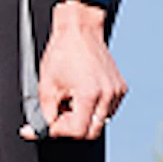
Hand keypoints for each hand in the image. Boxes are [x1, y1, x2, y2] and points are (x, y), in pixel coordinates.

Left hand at [25, 7, 125, 140]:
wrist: (80, 29)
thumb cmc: (63, 51)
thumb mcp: (47, 84)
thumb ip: (45, 111)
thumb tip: (41, 128)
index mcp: (89, 94)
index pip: (78, 131)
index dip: (59, 131)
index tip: (49, 127)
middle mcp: (107, 95)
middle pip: (91, 131)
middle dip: (71, 128)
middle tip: (57, 117)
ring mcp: (116, 92)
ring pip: (100, 122)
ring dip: (83, 118)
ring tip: (68, 102)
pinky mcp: (120, 88)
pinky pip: (107, 110)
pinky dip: (93, 109)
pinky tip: (81, 95)